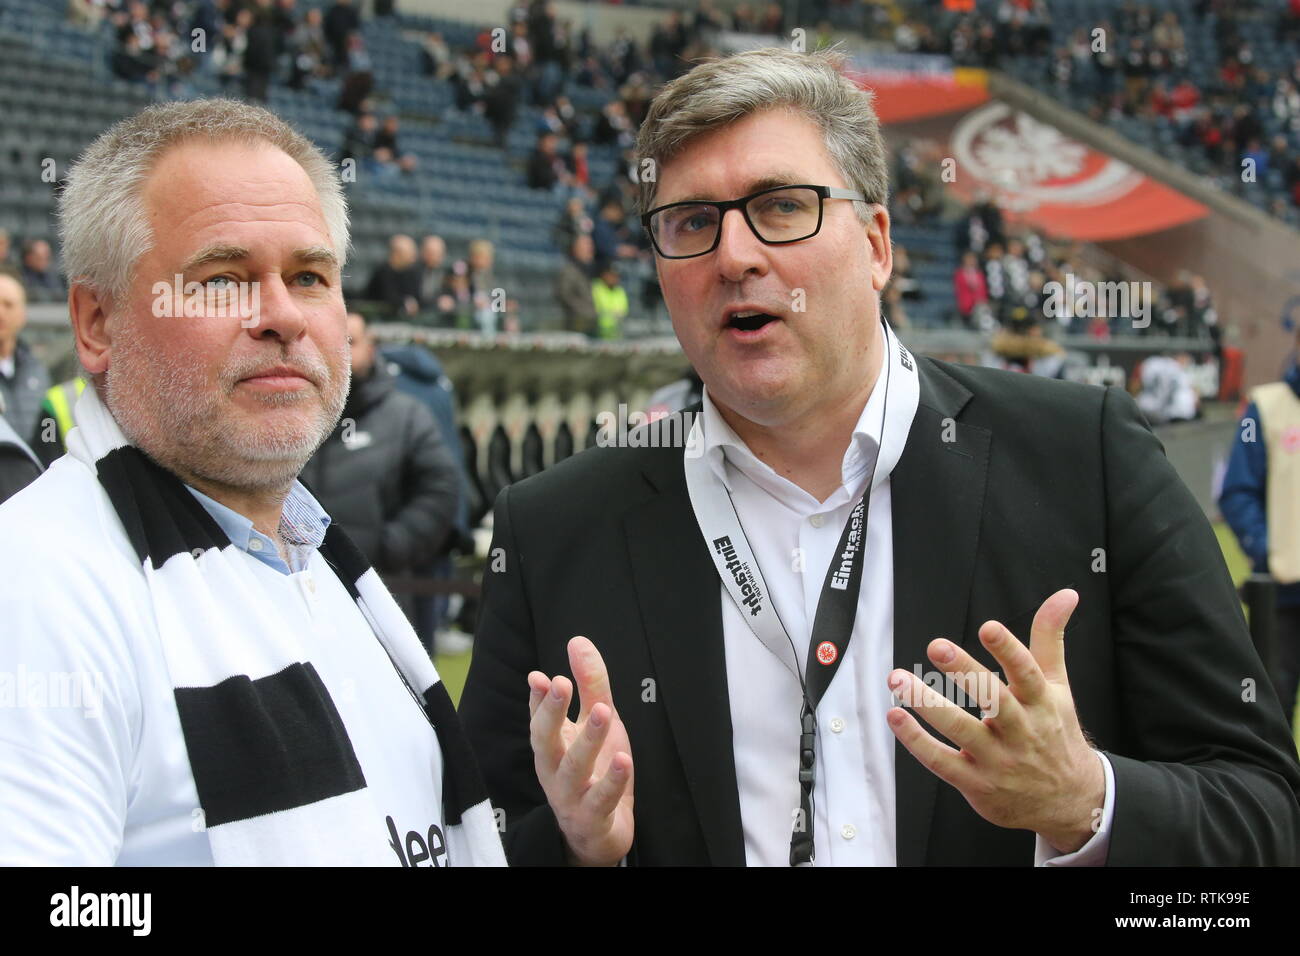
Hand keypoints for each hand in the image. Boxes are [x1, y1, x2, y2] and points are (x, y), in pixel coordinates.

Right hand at [527, 636, 633, 865]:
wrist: (600, 833)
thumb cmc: (595, 770)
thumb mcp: (596, 721)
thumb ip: (590, 684)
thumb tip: (577, 641)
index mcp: (551, 745)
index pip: (539, 718)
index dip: (538, 698)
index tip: (540, 676)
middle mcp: (554, 770)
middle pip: (545, 740)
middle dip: (550, 712)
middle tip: (559, 683)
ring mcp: (571, 796)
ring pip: (575, 768)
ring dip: (588, 740)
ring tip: (604, 712)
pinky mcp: (593, 818)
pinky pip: (601, 800)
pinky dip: (612, 781)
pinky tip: (623, 761)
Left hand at [886, 589, 1104, 853]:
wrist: (1069, 800)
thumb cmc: (1055, 733)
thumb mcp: (1057, 686)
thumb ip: (1050, 638)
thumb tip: (1065, 594)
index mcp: (1040, 703)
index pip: (1026, 673)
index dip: (1008, 650)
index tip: (988, 627)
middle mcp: (1020, 731)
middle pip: (994, 700)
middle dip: (966, 673)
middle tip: (937, 646)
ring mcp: (998, 759)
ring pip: (961, 730)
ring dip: (927, 705)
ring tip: (899, 679)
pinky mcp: (976, 783)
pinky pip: (942, 762)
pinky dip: (916, 741)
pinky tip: (895, 716)